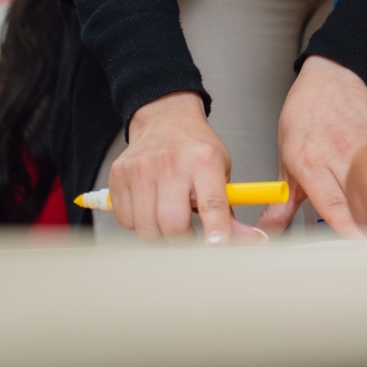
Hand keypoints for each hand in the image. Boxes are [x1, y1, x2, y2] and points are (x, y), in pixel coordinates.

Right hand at [110, 92, 236, 243]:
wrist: (165, 119)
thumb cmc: (195, 149)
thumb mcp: (221, 170)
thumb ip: (228, 209)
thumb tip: (246, 241)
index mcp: (204, 160)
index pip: (212, 204)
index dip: (216, 231)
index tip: (217, 248)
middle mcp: (171, 162)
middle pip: (173, 224)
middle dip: (182, 240)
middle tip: (188, 232)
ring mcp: (142, 168)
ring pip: (147, 228)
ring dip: (159, 235)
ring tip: (168, 217)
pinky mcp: (119, 174)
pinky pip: (126, 221)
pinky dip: (138, 224)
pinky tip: (149, 207)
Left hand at [258, 57, 366, 238]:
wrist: (332, 80)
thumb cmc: (306, 116)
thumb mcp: (286, 157)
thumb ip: (281, 203)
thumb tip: (268, 233)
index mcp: (310, 161)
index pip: (333, 205)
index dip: (347, 230)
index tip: (356, 247)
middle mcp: (338, 155)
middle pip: (361, 202)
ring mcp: (364, 148)